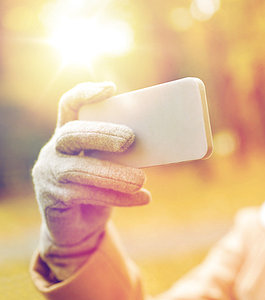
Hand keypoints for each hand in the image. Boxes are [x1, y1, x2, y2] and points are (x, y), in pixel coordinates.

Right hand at [32, 82, 150, 280]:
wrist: (80, 227)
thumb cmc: (102, 186)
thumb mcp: (112, 163)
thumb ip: (124, 150)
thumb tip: (165, 141)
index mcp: (68, 132)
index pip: (69, 105)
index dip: (85, 94)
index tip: (110, 88)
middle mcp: (54, 150)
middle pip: (72, 134)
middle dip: (102, 134)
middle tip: (130, 139)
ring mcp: (49, 175)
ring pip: (78, 170)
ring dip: (112, 173)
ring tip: (142, 179)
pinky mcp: (53, 200)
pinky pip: (87, 196)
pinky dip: (118, 197)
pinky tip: (143, 198)